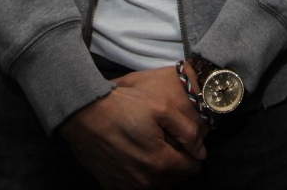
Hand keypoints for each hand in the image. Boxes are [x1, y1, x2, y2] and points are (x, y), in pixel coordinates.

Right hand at [60, 65, 207, 188]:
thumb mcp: (161, 107)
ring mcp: (128, 187)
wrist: (85, 113)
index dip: (192, 152)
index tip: (183, 139)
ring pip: (158, 186)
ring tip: (153, 148)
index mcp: (161, 162)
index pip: (192, 168)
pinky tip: (136, 157)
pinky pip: (137, 189)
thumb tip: (201, 152)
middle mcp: (146, 181)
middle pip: (176, 178)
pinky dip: (142, 177)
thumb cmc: (124, 106)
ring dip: (161, 171)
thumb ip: (187, 131)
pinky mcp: (113, 186)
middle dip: (177, 161)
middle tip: (167, 140)